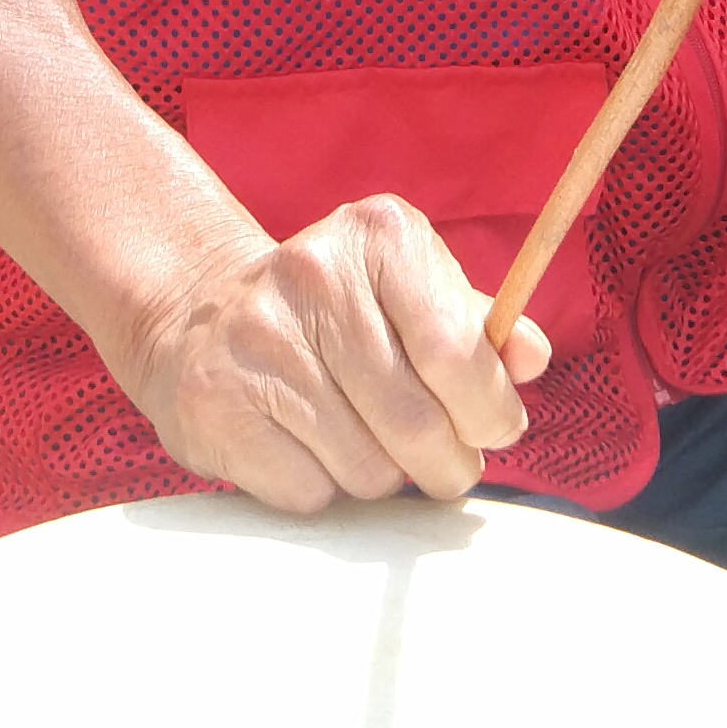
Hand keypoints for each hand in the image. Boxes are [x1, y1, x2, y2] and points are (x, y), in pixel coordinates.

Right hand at [111, 197, 550, 513]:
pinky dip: (322, 488)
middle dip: (446, 463)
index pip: (458, 352)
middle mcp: (315, 276)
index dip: (489, 411)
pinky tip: (305, 447)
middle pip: (416, 423)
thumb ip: (477, 326)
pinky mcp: (216, 405)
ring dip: (382, 476)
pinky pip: (309, 492)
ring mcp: (258, 341)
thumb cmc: (332, 312)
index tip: (492, 428)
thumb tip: (530, 358)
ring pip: (367, 469)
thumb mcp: (407, 291)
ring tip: (362, 442)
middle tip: (444, 463)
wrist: (196, 313)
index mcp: (380, 235)